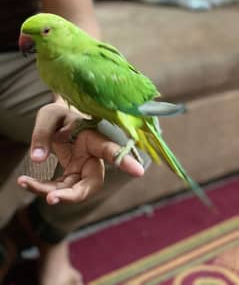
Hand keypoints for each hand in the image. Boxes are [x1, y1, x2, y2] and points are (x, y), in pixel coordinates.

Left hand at [18, 103, 143, 204]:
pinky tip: (24, 182)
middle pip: (93, 183)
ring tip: (25, 183)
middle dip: (75, 195)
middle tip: (52, 198)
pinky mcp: (71, 175)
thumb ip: (42, 133)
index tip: (139, 172)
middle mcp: (92, 157)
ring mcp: (82, 169)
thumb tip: (37, 159)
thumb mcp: (49, 116)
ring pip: (74, 190)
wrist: (61, 122)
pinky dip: (42, 188)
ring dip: (51, 193)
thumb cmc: (59, 116)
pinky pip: (60, 188)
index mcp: (93, 138)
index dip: (124, 161)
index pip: (111, 151)